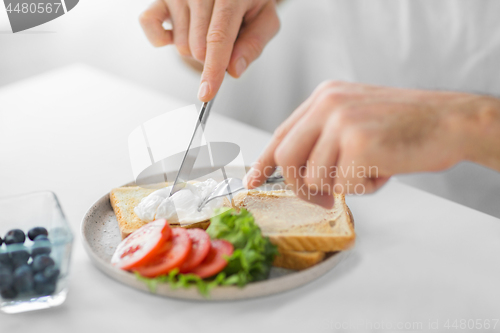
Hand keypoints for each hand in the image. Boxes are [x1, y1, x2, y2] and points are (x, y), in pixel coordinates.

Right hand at [139, 0, 279, 100]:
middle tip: (224, 42)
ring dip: (195, 49)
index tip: (206, 93)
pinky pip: (149, 25)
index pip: (218, 37)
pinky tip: (177, 33)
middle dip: (212, 59)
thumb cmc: (248, 1)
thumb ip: (254, 45)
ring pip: (181, 45)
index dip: (213, 69)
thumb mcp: (264, 19)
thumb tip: (233, 70)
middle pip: (198, 47)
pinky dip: (161, 39)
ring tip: (207, 28)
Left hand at [244, 81, 499, 207]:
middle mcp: (328, 105)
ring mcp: (342, 123)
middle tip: (322, 199)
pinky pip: (343, 186)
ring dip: (339, 187)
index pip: (281, 133)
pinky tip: (384, 170)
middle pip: (286, 159)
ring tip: (368, 173)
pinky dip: (363, 188)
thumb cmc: (406, 124)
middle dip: (301, 187)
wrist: (451, 120)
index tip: (253, 181)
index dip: (264, 162)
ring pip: (314, 178)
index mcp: (324, 96)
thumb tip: (298, 170)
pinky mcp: (358, 145)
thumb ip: (324, 136)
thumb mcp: (356, 117)